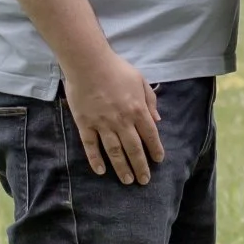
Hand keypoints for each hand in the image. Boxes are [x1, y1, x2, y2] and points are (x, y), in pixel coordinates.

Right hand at [61, 46, 162, 184]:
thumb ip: (150, 101)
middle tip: (144, 180)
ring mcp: (102, 124)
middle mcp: (122, 121)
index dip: (155, 150)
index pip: (150, 135)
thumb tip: (157, 120)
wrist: (88, 63)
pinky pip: (90, 146)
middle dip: (141, 166)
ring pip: (114, 151)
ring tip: (127, 180)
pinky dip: (95, 159)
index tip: (158, 160)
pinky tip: (101, 171)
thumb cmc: (116, 68)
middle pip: (134, 149)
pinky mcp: (85, 124)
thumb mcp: (141, 81)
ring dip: (122, 168)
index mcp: (137, 110)